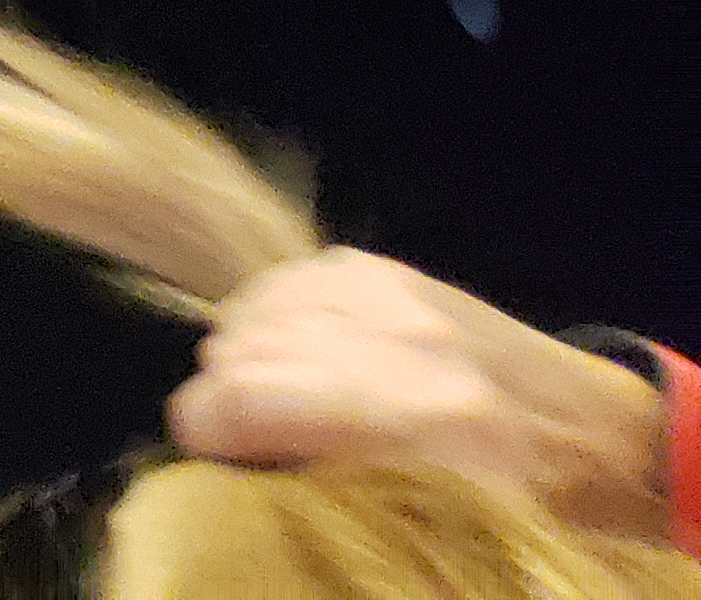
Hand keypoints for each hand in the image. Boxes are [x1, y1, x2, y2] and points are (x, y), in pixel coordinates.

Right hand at [170, 249, 668, 540]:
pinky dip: (268, 313)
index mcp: (406, 419)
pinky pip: (285, 278)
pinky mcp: (384, 269)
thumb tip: (228, 469)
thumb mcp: (421, 516)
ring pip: (252, 307)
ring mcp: (387, 293)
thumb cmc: (507, 497)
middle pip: (239, 350)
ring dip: (239, 351)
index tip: (211, 454)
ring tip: (263, 389)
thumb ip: (318, 485)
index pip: (243, 398)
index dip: (201, 429)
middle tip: (242, 432)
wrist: (583, 430)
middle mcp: (392, 342)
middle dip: (221, 396)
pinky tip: (285, 345)